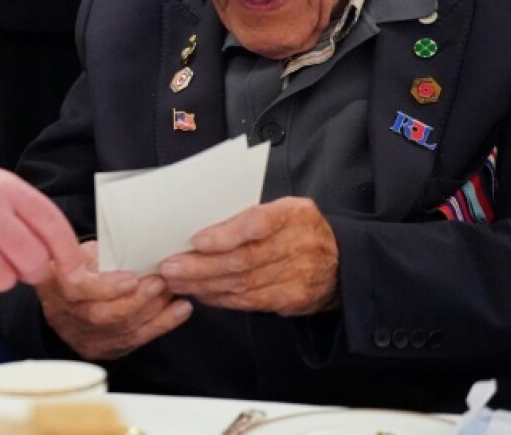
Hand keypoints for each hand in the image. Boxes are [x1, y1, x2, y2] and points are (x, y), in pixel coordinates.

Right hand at [37, 240, 191, 360]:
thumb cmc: (78, 269)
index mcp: (54, 284)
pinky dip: (163, 323)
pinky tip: (181, 309)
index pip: (76, 289)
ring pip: (123, 328)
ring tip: (173, 289)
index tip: (131, 278)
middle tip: (160, 281)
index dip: (105, 287)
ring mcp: (86, 335)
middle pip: (102, 315)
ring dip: (154, 309)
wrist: (66, 304)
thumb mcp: (80, 253)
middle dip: (136, 300)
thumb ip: (99, 253)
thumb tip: (135, 244)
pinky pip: (138, 338)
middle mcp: (67, 314)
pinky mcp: (106, 348)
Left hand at [159, 197, 339, 315]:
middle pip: (244, 260)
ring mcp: (298, 276)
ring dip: (203, 284)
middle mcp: (299, 245)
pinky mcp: (291, 300)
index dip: (226, 234)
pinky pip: (249, 301)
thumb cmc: (298, 228)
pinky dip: (220, 298)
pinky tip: (199, 293)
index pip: (258, 223)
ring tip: (175, 281)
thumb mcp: (283, 208)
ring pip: (243, 284)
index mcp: (294, 214)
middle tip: (170, 266)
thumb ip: (249, 214)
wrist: (340, 262)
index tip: (196, 240)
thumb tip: (200, 222)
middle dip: (201, 265)